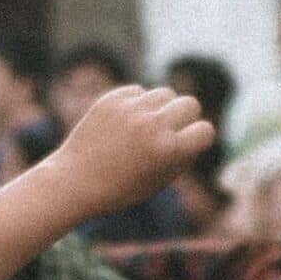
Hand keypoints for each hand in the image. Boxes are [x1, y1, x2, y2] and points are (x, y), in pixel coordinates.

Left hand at [44, 86, 214, 219]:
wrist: (74, 181)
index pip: (205, 130)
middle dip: (184, 117)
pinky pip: (138, 91)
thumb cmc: (120, 188)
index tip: (187, 145)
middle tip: (170, 131)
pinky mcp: (112, 100)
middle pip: (190, 103)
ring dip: (161, 107)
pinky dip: (136, 104)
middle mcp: (153, 126)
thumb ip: (182, 154)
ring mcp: (132, 110)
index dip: (199, 139)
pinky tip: (124, 122)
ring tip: (146, 126)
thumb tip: (195, 127)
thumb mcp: (159, 180)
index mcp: (169, 150)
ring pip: (164, 93)